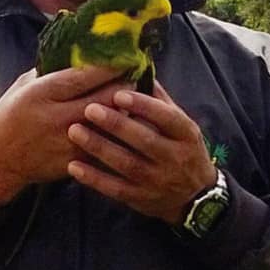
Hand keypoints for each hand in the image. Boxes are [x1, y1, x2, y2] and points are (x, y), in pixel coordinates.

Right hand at [0, 65, 129, 203]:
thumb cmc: (9, 118)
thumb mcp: (24, 86)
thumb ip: (50, 71)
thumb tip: (81, 55)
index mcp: (43, 93)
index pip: (85, 76)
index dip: (110, 66)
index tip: (127, 57)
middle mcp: (59, 117)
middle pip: (106, 98)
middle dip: (125, 86)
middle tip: (135, 78)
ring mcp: (70, 142)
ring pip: (112, 123)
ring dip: (126, 111)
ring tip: (137, 101)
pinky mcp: (78, 161)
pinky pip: (108, 145)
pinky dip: (119, 135)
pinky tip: (127, 127)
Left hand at [66, 82, 217, 225]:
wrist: (195, 197)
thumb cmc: (183, 150)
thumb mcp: (182, 125)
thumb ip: (160, 101)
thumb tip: (137, 71)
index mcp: (186, 134)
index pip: (166, 117)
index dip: (143, 105)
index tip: (119, 93)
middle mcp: (174, 158)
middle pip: (144, 140)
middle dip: (116, 124)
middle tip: (89, 108)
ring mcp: (157, 181)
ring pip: (126, 164)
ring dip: (99, 147)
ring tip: (75, 131)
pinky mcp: (141, 199)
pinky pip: (115, 189)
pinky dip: (94, 178)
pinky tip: (74, 166)